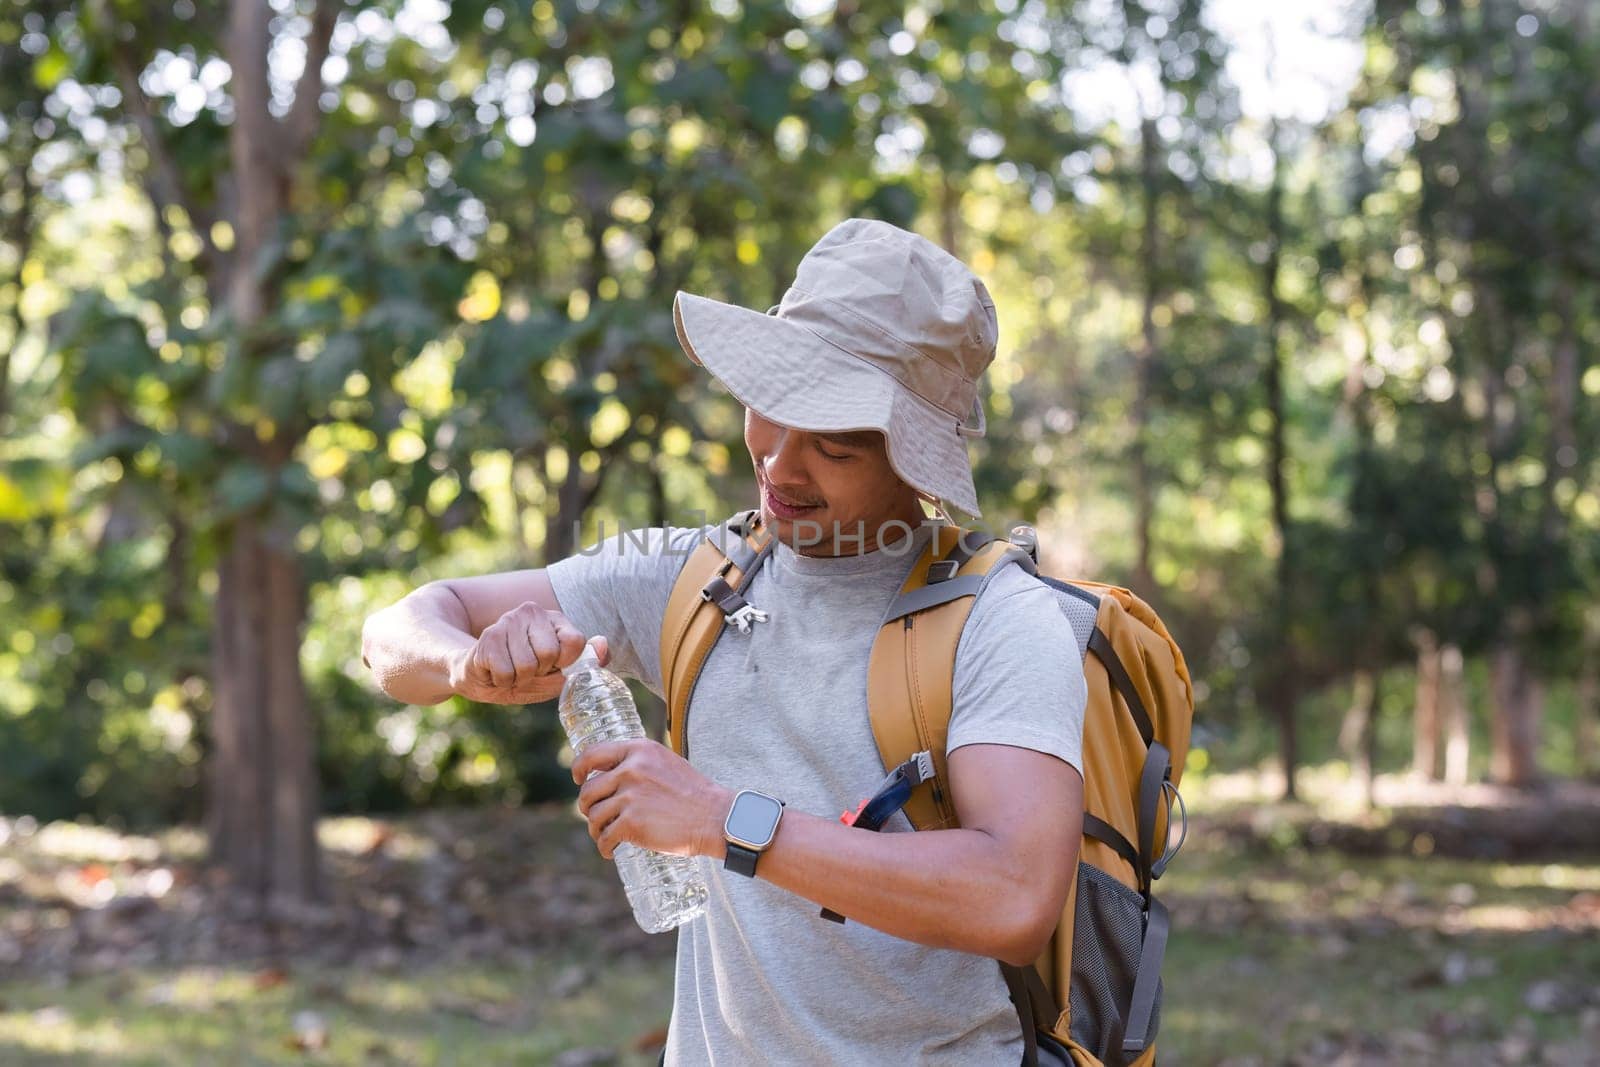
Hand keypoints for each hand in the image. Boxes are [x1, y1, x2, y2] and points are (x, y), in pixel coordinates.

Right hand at [447, 603, 609, 704]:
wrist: (479, 676)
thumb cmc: (523, 675)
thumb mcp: (558, 673)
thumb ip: (584, 661)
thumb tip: (603, 644)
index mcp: (555, 620)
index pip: (575, 641)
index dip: (565, 663)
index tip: (553, 666)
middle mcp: (532, 613)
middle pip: (549, 654)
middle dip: (539, 672)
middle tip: (528, 670)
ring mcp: (508, 621)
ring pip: (526, 666)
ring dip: (518, 679)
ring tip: (511, 671)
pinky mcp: (488, 636)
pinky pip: (505, 673)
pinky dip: (502, 681)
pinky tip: (496, 671)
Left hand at [573, 739, 734, 859]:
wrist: (714, 817)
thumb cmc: (693, 794)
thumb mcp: (665, 763)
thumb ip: (640, 763)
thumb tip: (612, 774)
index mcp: (639, 750)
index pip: (593, 754)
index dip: (580, 768)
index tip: (579, 779)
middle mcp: (631, 770)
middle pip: (589, 790)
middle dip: (588, 807)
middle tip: (596, 816)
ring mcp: (630, 797)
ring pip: (595, 816)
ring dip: (596, 829)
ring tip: (606, 835)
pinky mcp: (631, 823)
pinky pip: (605, 837)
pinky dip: (605, 847)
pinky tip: (610, 850)